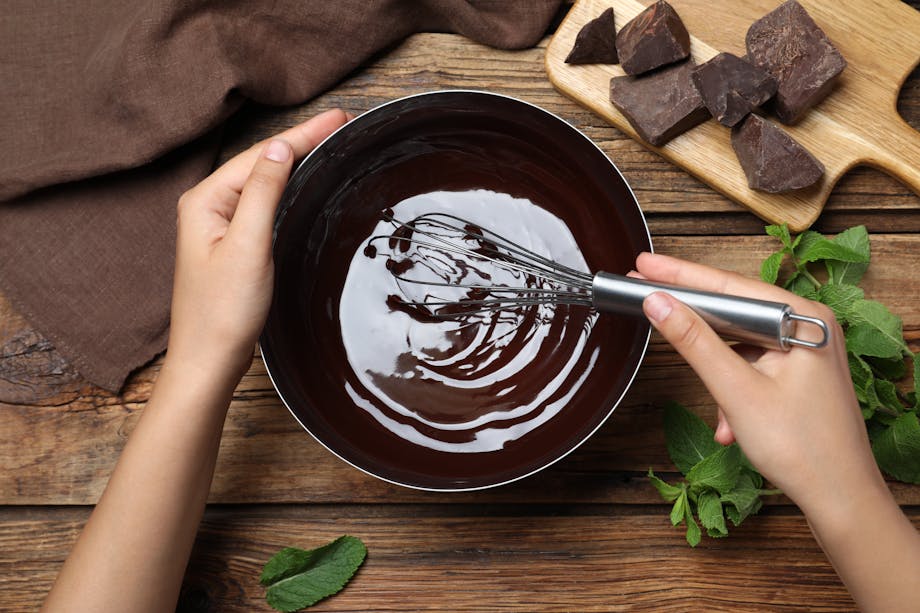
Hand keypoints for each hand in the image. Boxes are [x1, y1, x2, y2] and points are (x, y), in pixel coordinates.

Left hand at [167, 109, 349, 380]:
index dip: (303, 135)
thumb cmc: (222, 311)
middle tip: (340, 124)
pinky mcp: (232, 246)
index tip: (338, 118)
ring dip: (296, 161)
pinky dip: (288, 188)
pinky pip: (263, 204)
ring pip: (264, 182)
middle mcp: (208, 207)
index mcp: (205, 200)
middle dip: (301, 141)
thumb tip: (278, 149)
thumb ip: (262, 193)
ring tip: (327, 142)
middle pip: (261, 163)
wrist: (208, 362)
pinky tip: (302, 184)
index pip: (261, 155)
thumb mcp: (247, 246)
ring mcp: (219, 227)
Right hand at [635, 252, 883, 515]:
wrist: (841, 499)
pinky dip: (733, 392)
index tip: (645, 266)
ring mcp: (805, 351)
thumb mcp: (736, 390)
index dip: (681, 275)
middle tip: (649, 297)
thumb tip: (659, 303)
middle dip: (693, 322)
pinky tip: (731, 424)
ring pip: (739, 344)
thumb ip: (693, 342)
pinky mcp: (799, 374)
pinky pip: (752, 367)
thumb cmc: (804, 448)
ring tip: (718, 410)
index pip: (730, 286)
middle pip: (734, 310)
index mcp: (803, 318)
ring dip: (717, 374)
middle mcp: (808, 327)